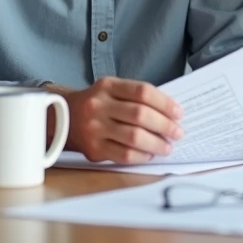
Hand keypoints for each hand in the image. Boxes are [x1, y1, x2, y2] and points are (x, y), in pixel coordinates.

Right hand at [58, 77, 183, 164]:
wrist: (63, 118)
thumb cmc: (98, 104)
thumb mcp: (112, 90)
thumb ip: (136, 97)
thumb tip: (170, 114)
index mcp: (108, 86)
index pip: (143, 92)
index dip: (165, 103)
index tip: (179, 113)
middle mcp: (99, 105)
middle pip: (140, 115)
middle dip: (165, 125)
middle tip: (178, 133)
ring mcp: (95, 128)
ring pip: (134, 137)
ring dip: (156, 143)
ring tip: (168, 147)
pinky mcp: (93, 148)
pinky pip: (124, 155)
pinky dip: (142, 156)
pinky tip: (150, 154)